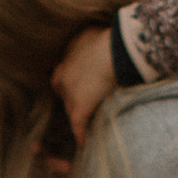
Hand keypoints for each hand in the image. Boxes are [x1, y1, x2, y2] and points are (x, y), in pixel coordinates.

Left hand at [52, 24, 116, 146]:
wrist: (116, 50)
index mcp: (67, 56)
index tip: (79, 83)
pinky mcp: (80, 107)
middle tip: (82, 102)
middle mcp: (64, 75)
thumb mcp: (91, 34)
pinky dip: (80, 134)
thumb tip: (91, 45)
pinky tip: (83, 143)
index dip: (70, 80)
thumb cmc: (109, 39)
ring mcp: (70, 93)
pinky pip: (78, 125)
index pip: (62, 74)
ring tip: (82, 125)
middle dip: (70, 96)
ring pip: (70, 108)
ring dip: (76, 115)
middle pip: (63, 91)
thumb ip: (86, 43)